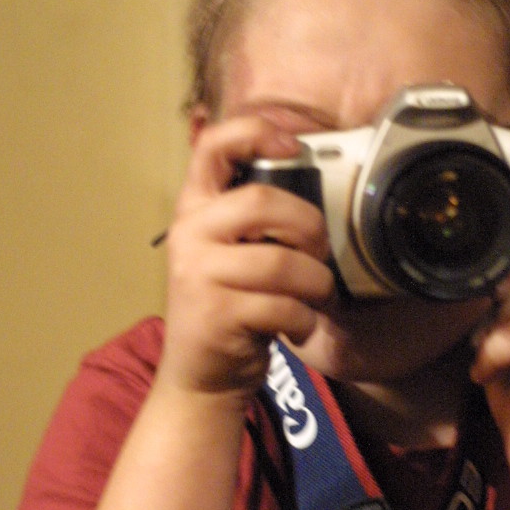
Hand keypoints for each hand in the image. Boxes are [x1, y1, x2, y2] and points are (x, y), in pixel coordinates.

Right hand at [159, 113, 334, 398]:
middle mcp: (190, 234)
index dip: (255, 133)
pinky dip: (303, 320)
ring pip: (283, 263)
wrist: (200, 376)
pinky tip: (296, 327)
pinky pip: (284, 306)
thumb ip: (255, 221)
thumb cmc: (230, 306)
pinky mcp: (216, 314)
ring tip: (314, 297)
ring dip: (315, 283)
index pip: (212, 147)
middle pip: (263, 201)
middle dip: (309, 226)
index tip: (295, 146)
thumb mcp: (232, 253)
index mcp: (195, 209)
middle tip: (319, 252)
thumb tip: (315, 186)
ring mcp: (199, 274)